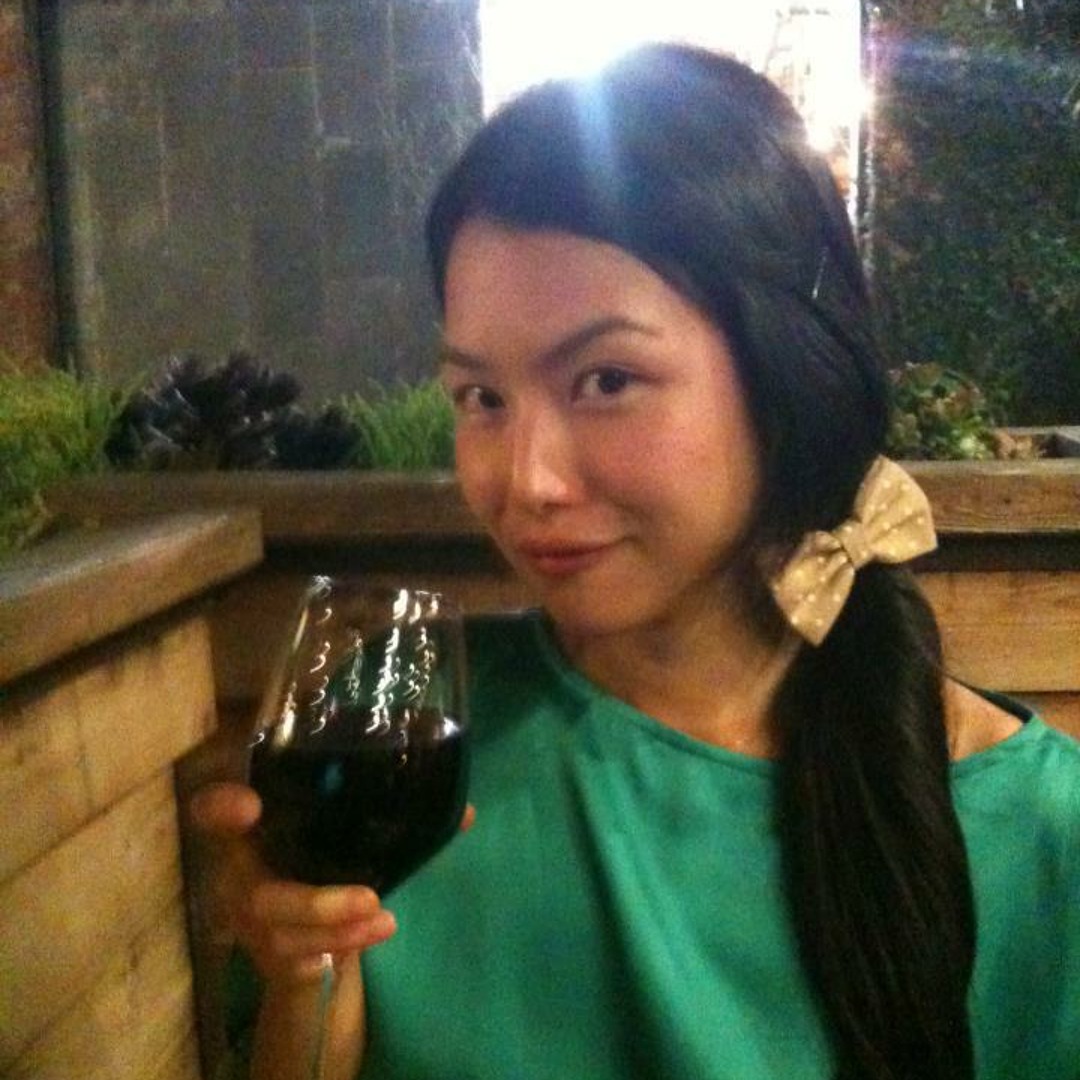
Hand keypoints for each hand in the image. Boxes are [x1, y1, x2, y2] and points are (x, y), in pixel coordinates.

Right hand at [189, 782, 395, 983]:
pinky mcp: (268, 958)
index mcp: (242, 835)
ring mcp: (250, 925)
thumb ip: (359, 801)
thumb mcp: (328, 824)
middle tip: (370, 897)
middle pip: (258, 897)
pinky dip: (343, 947)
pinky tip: (379, 929)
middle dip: (316, 904)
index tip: (247, 805)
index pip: (209, 815)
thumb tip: (435, 785)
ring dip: (339, 930)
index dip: (218, 810)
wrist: (307, 944)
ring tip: (383, 918)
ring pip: (283, 936)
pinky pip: (299, 964)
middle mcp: (236, 880)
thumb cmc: (315, 862)